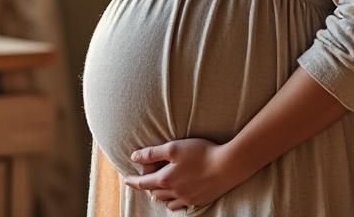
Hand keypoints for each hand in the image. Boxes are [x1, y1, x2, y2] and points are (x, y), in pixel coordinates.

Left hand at [124, 138, 251, 210]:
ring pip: (167, 202)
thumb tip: (134, 157)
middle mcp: (174, 192)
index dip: (133, 181)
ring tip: (160, 189)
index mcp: (165, 179)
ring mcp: (187, 198)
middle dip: (148, 186)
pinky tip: (177, 196)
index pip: (143, 183)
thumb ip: (152, 153)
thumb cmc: (200, 153)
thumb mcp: (173, 148)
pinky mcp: (199, 201)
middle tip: (149, 176)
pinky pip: (181, 206)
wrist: (227, 166)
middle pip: (154, 192)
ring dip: (160, 195)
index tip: (126, 180)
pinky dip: (174, 202)